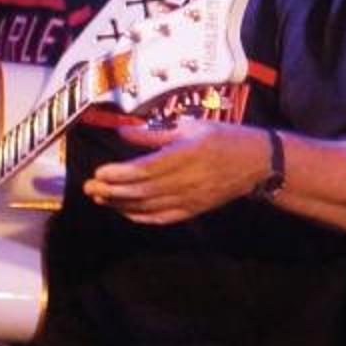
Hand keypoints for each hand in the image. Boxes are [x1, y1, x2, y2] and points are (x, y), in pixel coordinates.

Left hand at [84, 118, 270, 225]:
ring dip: (120, 204)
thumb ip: (155, 133)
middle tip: (89, 187)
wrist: (257, 163)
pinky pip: (161, 218)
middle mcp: (187, 180)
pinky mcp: (194, 209)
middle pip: (141, 190)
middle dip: (111, 190)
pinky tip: (124, 211)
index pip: (145, 169)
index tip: (99, 171)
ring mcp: (190, 198)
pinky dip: (140, 216)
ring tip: (99, 198)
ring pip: (148, 206)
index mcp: (186, 155)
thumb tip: (122, 131)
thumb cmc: (224, 138)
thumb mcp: (191, 127)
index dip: (119, 173)